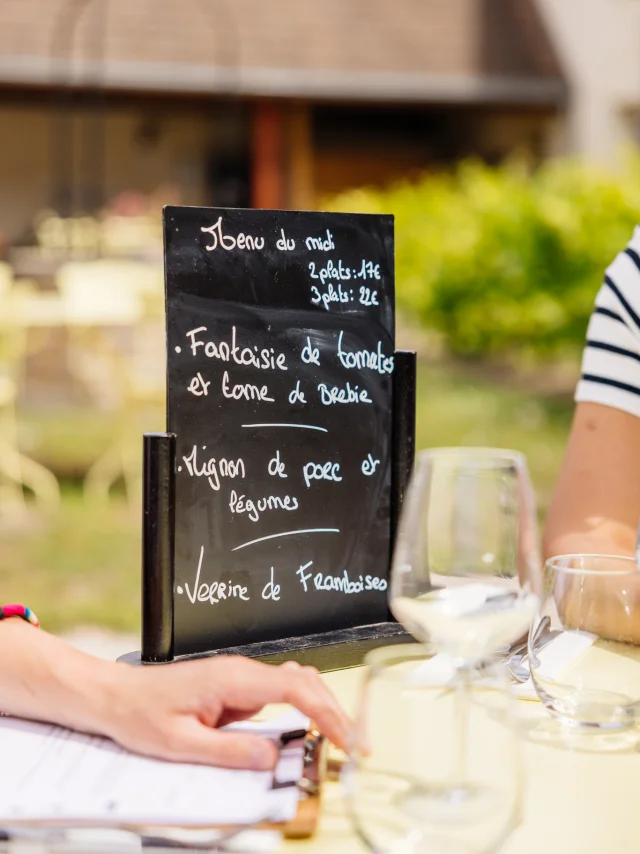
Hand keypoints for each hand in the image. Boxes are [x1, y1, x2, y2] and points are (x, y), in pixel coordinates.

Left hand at [104, 656, 350, 769]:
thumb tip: (272, 755)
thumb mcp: (181, 743)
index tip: (346, 740)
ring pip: (296, 685)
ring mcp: (240, 678)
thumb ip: (229, 750)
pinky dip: (302, 707)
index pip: (296, 689)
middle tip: (356, 745)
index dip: (328, 714)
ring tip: (341, 739)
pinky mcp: (235, 688)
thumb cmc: (141, 714)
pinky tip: (311, 725)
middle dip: (336, 712)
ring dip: (321, 709)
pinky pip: (278, 694)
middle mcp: (242, 672)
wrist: (115, 696)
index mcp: (233, 679)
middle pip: (305, 683)